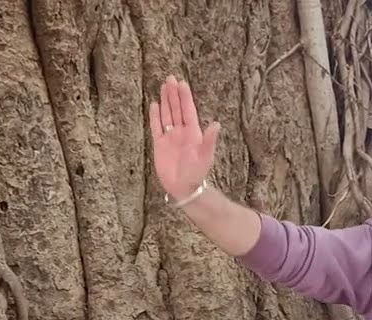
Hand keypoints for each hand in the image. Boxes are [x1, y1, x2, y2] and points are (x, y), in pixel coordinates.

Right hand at [149, 75, 220, 200]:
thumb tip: (216, 124)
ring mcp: (170, 137)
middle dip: (173, 94)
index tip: (182, 83)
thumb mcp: (206, 156)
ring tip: (163, 86)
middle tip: (170, 78)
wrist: (184, 187)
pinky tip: (154, 105)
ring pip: (167, 115)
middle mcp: (181, 132)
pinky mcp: (159, 144)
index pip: (188, 110)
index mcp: (193, 132)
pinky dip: (155, 116)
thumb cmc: (197, 172)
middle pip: (177, 109)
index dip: (185, 97)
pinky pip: (156, 127)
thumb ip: (210, 140)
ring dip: (165, 101)